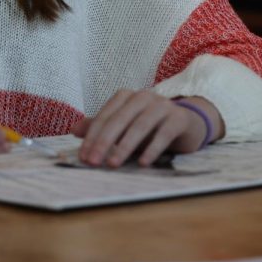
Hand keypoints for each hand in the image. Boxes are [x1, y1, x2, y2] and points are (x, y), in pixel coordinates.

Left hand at [73, 90, 218, 167]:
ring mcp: (162, 106)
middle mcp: (143, 97)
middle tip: (93, 162)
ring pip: (140, 125)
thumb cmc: (151, 127)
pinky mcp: (179, 118)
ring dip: (125, 146)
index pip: (105, 116)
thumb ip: (102, 127)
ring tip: (113, 164)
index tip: (83, 157)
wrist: (187, 124)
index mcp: (126, 97)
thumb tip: (74, 130)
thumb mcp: (124, 127)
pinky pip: (164, 133)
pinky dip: (152, 148)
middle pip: (120, 119)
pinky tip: (143, 163)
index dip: (92, 137)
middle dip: (104, 142)